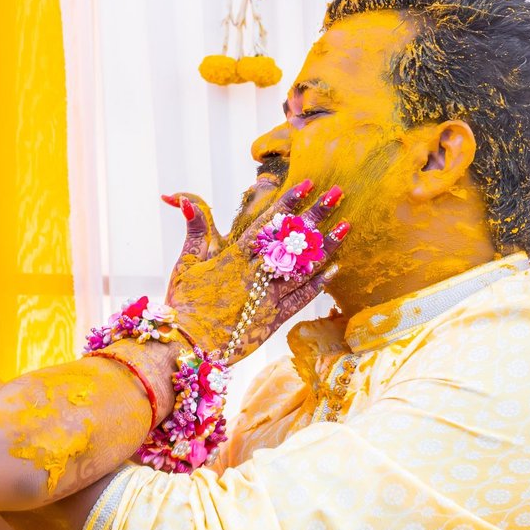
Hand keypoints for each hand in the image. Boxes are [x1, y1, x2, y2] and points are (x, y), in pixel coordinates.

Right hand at [161, 181, 347, 360]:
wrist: (188, 346)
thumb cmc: (183, 305)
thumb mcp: (185, 263)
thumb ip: (195, 231)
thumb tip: (185, 200)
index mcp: (234, 257)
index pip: (266, 224)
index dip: (288, 202)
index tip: (308, 184)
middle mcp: (255, 273)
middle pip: (291, 240)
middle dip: (316, 215)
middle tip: (338, 194)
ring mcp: (267, 296)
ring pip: (303, 267)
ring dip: (326, 246)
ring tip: (346, 226)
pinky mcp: (273, 319)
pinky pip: (301, 298)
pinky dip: (319, 284)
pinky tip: (335, 268)